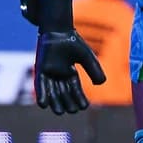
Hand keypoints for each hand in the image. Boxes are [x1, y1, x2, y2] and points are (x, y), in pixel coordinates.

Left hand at [21, 0, 106, 114]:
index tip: (84, 107)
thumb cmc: (73, 42)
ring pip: (52, 91)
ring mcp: (49, 72)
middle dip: (68, 102)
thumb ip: (94, 69)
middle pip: (63, 92)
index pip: (75, 88)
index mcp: (69, 72)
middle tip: (72, 111)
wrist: (59, 30)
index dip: (79, 97)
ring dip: (55, 102)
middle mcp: (58, 74)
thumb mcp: (86, 58)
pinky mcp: (40, 70)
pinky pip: (40, 85)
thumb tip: (101, 83)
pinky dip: (42, 95)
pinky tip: (44, 105)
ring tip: (60, 112)